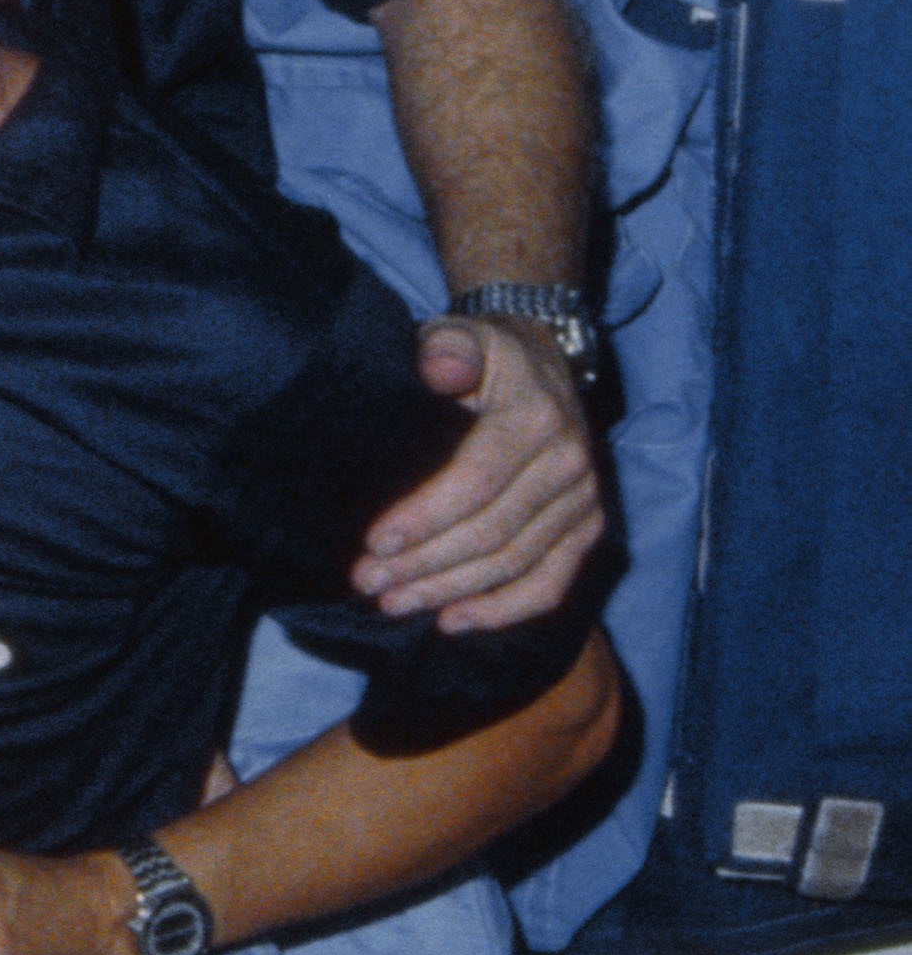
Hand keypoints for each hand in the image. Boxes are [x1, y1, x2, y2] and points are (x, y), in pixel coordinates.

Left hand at [355, 315, 601, 631]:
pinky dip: (504, 609)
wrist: (545, 359)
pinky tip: (453, 620)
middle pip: (492, 532)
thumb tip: (439, 369)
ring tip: (393, 602)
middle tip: (367, 581)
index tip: (375, 543)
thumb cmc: (487, 352)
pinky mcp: (588, 528)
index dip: (425, 517)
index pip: (476, 482)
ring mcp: (584, 502)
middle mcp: (570, 465)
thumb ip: (447, 348)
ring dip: (452, 591)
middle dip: (425, 564)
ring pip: (516, 564)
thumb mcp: (463, 334)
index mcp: (536, 419)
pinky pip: (552, 583)